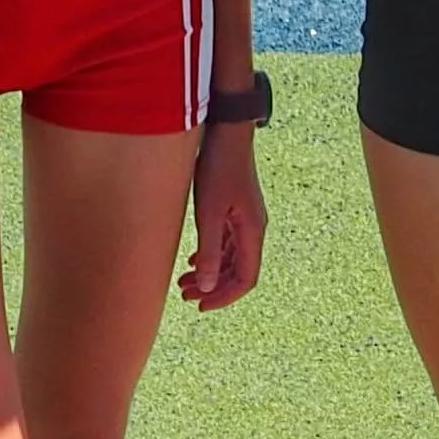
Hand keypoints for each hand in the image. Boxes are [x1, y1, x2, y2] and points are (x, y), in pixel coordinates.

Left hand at [178, 118, 265, 311]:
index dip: (224, 297)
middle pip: (238, 272)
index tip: (200, 305)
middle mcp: (254, 229)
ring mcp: (246, 219)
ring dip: (211, 272)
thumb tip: (208, 286)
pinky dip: (212, 256)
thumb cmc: (218, 168)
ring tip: (184, 281)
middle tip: (185, 294)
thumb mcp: (209, 212)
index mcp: (252, 232)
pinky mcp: (236, 209)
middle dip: (213, 287)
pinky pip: (228, 243)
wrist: (227, 133)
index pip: (245, 279)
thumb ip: (210, 250)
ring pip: (232, 258)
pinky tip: (194, 259)